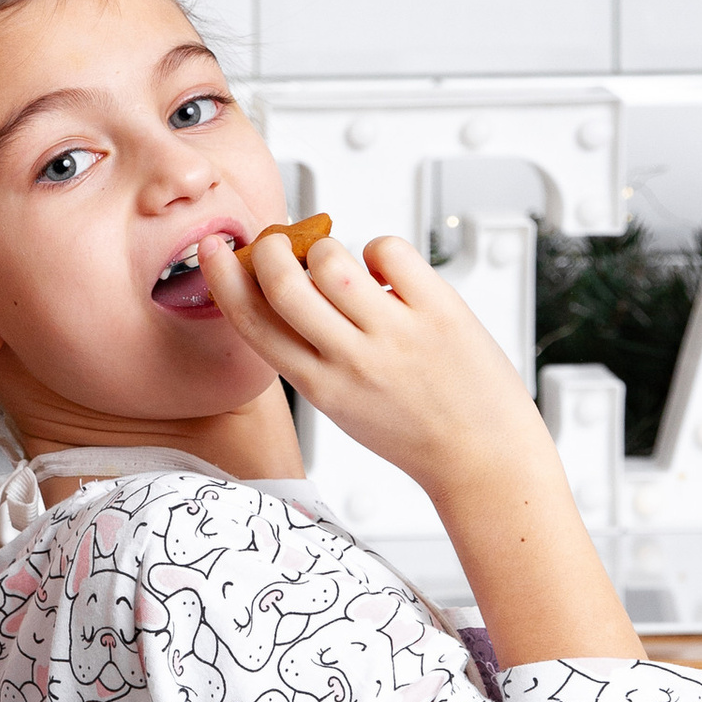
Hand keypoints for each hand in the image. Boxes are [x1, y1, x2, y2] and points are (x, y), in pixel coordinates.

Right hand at [210, 229, 550, 513]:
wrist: (484, 459)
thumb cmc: (420, 435)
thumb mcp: (346, 406)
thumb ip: (315, 357)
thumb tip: (293, 288)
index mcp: (321, 386)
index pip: (252, 322)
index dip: (223, 278)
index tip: (216, 250)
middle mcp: (352, 360)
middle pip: (283, 283)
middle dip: (269, 249)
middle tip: (279, 242)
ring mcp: (395, 335)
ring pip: (332, 261)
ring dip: (326, 248)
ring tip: (344, 264)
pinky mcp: (438, 311)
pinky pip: (389, 251)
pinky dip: (380, 248)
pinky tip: (387, 269)